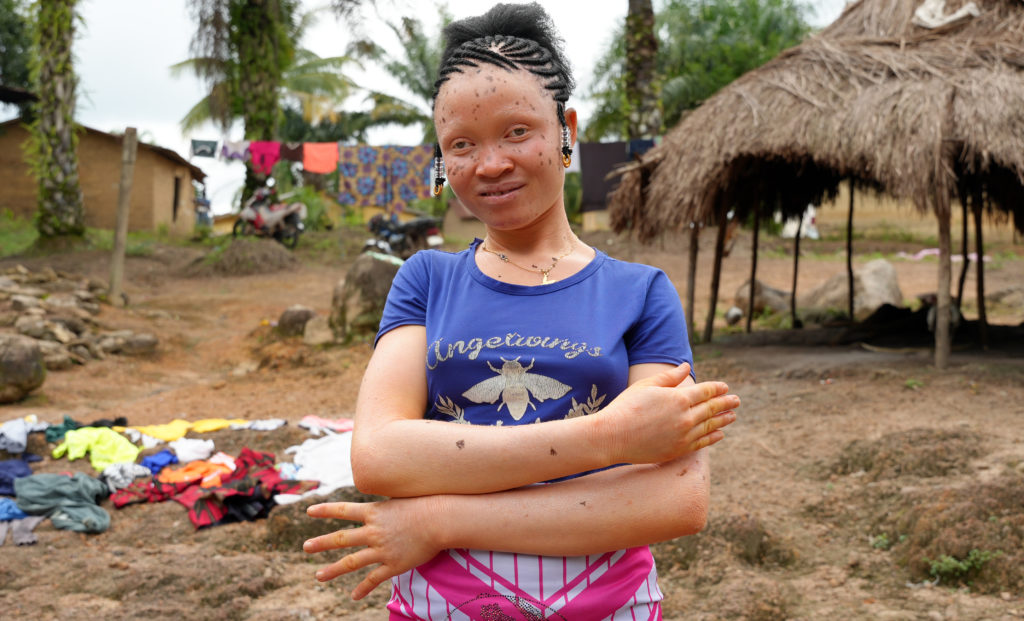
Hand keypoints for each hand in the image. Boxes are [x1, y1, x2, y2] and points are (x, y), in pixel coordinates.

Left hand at [304, 497, 443, 599]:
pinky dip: (362, 589)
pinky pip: (373, 579)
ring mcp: (382, 550)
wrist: (441, 520)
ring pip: (351, 562)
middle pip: (341, 538)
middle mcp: (373, 531)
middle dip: (321, 543)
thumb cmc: (425, 504)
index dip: (324, 510)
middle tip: (306, 547)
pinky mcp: (393, 565)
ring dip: (332, 570)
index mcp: (374, 512)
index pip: (343, 510)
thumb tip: (378, 502)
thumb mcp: (400, 498)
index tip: (308, 511)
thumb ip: (386, 505)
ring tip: (318, 576)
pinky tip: (353, 596)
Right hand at [599, 362, 738, 464]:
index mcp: (678, 398)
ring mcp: (683, 435)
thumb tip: (686, 367)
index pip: (705, 392)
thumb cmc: (626, 407)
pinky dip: (713, 437)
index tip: (725, 387)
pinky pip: (702, 443)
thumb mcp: (646, 386)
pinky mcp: (678, 450)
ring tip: (733, 416)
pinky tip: (719, 434)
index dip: (717, 388)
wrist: (612, 436)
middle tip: (737, 401)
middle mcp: (685, 417)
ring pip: (710, 426)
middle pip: (712, 408)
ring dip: (723, 420)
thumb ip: (669, 378)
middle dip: (726, 403)